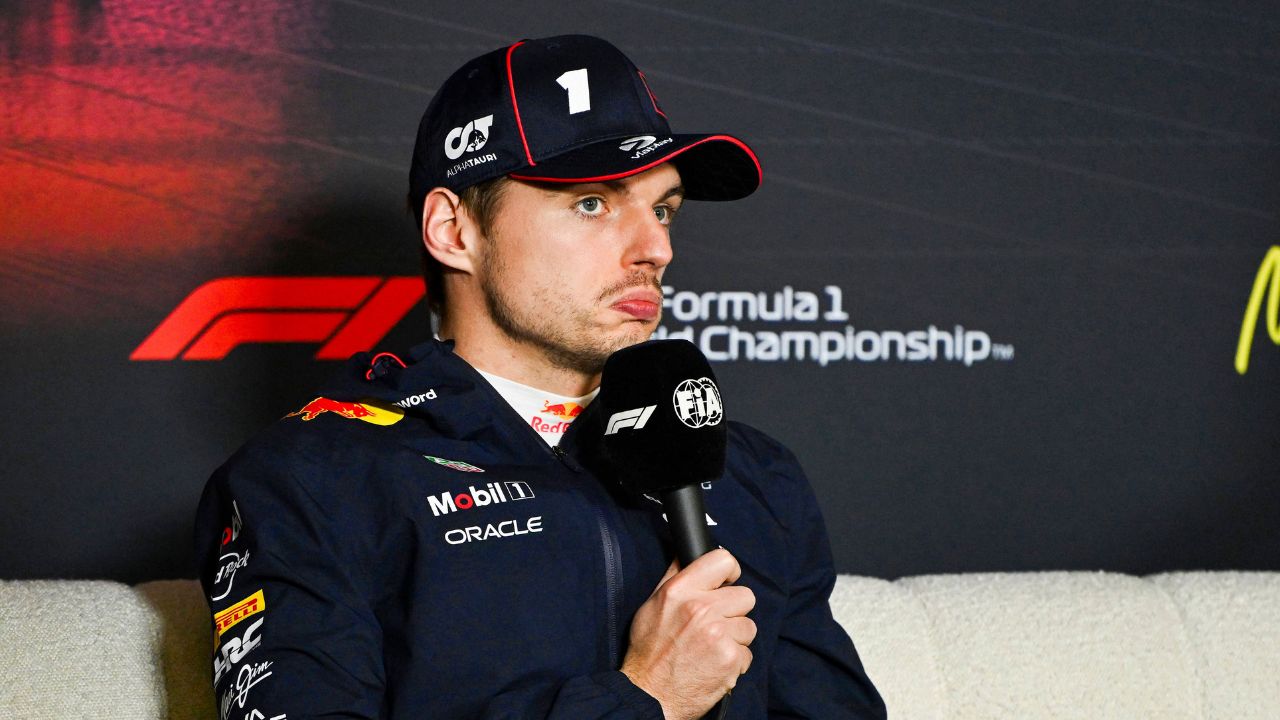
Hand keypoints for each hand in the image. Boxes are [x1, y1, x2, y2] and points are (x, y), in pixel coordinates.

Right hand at [620, 549, 756, 719]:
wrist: (649, 694)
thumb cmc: (649, 650)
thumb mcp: (653, 604)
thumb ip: (675, 576)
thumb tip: (688, 552)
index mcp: (681, 590)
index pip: (724, 561)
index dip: (730, 572)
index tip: (727, 583)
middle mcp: (701, 609)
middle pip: (745, 596)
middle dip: (733, 611)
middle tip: (714, 624)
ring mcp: (718, 635)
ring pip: (749, 627)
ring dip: (735, 638)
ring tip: (711, 647)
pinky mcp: (730, 660)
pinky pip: (747, 653)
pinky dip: (734, 661)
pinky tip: (714, 663)